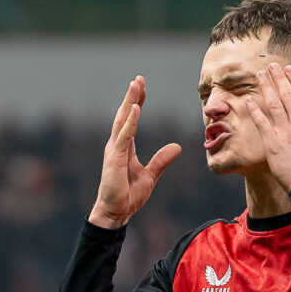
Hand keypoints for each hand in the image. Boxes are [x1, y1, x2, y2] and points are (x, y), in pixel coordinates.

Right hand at [90, 76, 181, 228]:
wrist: (117, 212)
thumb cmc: (128, 195)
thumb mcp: (150, 175)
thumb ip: (161, 160)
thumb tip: (177, 147)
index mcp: (124, 147)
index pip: (131, 119)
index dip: (137, 102)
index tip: (142, 87)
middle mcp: (117, 144)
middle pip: (125, 115)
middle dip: (132, 96)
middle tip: (139, 79)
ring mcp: (114, 150)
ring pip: (123, 121)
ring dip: (129, 102)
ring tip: (135, 85)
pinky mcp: (114, 158)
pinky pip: (124, 136)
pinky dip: (130, 122)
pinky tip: (135, 109)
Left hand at [245, 63, 290, 190]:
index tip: (288, 69)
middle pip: (287, 95)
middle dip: (279, 78)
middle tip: (271, 65)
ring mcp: (285, 132)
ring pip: (274, 104)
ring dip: (266, 87)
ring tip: (260, 75)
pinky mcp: (273, 143)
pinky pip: (262, 122)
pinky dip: (255, 110)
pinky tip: (249, 100)